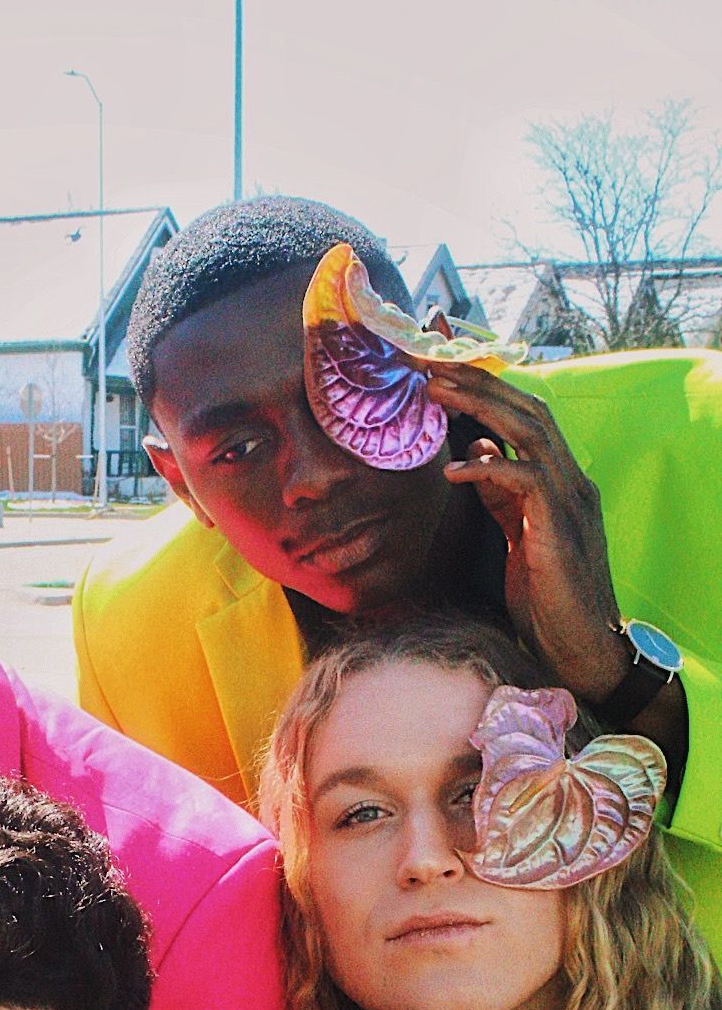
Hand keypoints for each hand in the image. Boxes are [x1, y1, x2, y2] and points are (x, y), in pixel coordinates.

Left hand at [425, 365, 629, 707]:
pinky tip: (454, 468)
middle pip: (528, 408)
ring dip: (481, 405)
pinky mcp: (557, 527)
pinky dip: (489, 467)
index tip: (441, 368)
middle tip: (429, 362)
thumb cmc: (547, 597)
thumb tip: (478, 453)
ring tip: (435, 391)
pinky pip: (524, 480)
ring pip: (530, 429)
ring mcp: (569, 499)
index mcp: (560, 479)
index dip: (486, 388)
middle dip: (478, 381)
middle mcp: (570, 479)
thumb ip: (500, 494)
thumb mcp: (516, 534)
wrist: (580, 646)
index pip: (526, 415)